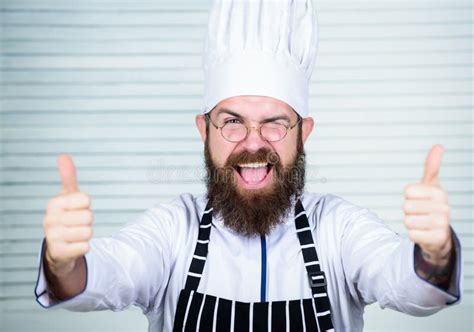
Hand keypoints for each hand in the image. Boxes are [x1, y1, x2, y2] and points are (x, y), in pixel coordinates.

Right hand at [43, 154, 93, 275]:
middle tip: (77, 224)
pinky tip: (74, 246)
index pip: (86, 200)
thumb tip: (63, 155)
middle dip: (87, 221)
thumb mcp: (68, 196)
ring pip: (88, 233)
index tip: (77, 209)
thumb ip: (68, 177)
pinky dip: (84, 247)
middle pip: (89, 217)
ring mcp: (52, 237)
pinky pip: (85, 247)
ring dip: (86, 235)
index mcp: (54, 203)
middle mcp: (49, 219)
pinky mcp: (59, 253)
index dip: (86, 205)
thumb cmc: (66, 216)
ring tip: (75, 234)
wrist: (58, 246)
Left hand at [403, 144, 451, 264]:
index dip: (409, 196)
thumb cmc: (431, 205)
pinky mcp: (436, 239)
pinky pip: (411, 234)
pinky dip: (413, 234)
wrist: (439, 233)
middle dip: (409, 211)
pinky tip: (423, 233)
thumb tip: (438, 146)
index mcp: (439, 192)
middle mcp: (444, 208)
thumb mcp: (430, 185)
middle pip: (406, 206)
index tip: (419, 199)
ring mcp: (442, 224)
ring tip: (422, 223)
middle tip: (420, 213)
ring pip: (408, 220)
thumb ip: (431, 167)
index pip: (408, 191)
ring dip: (411, 223)